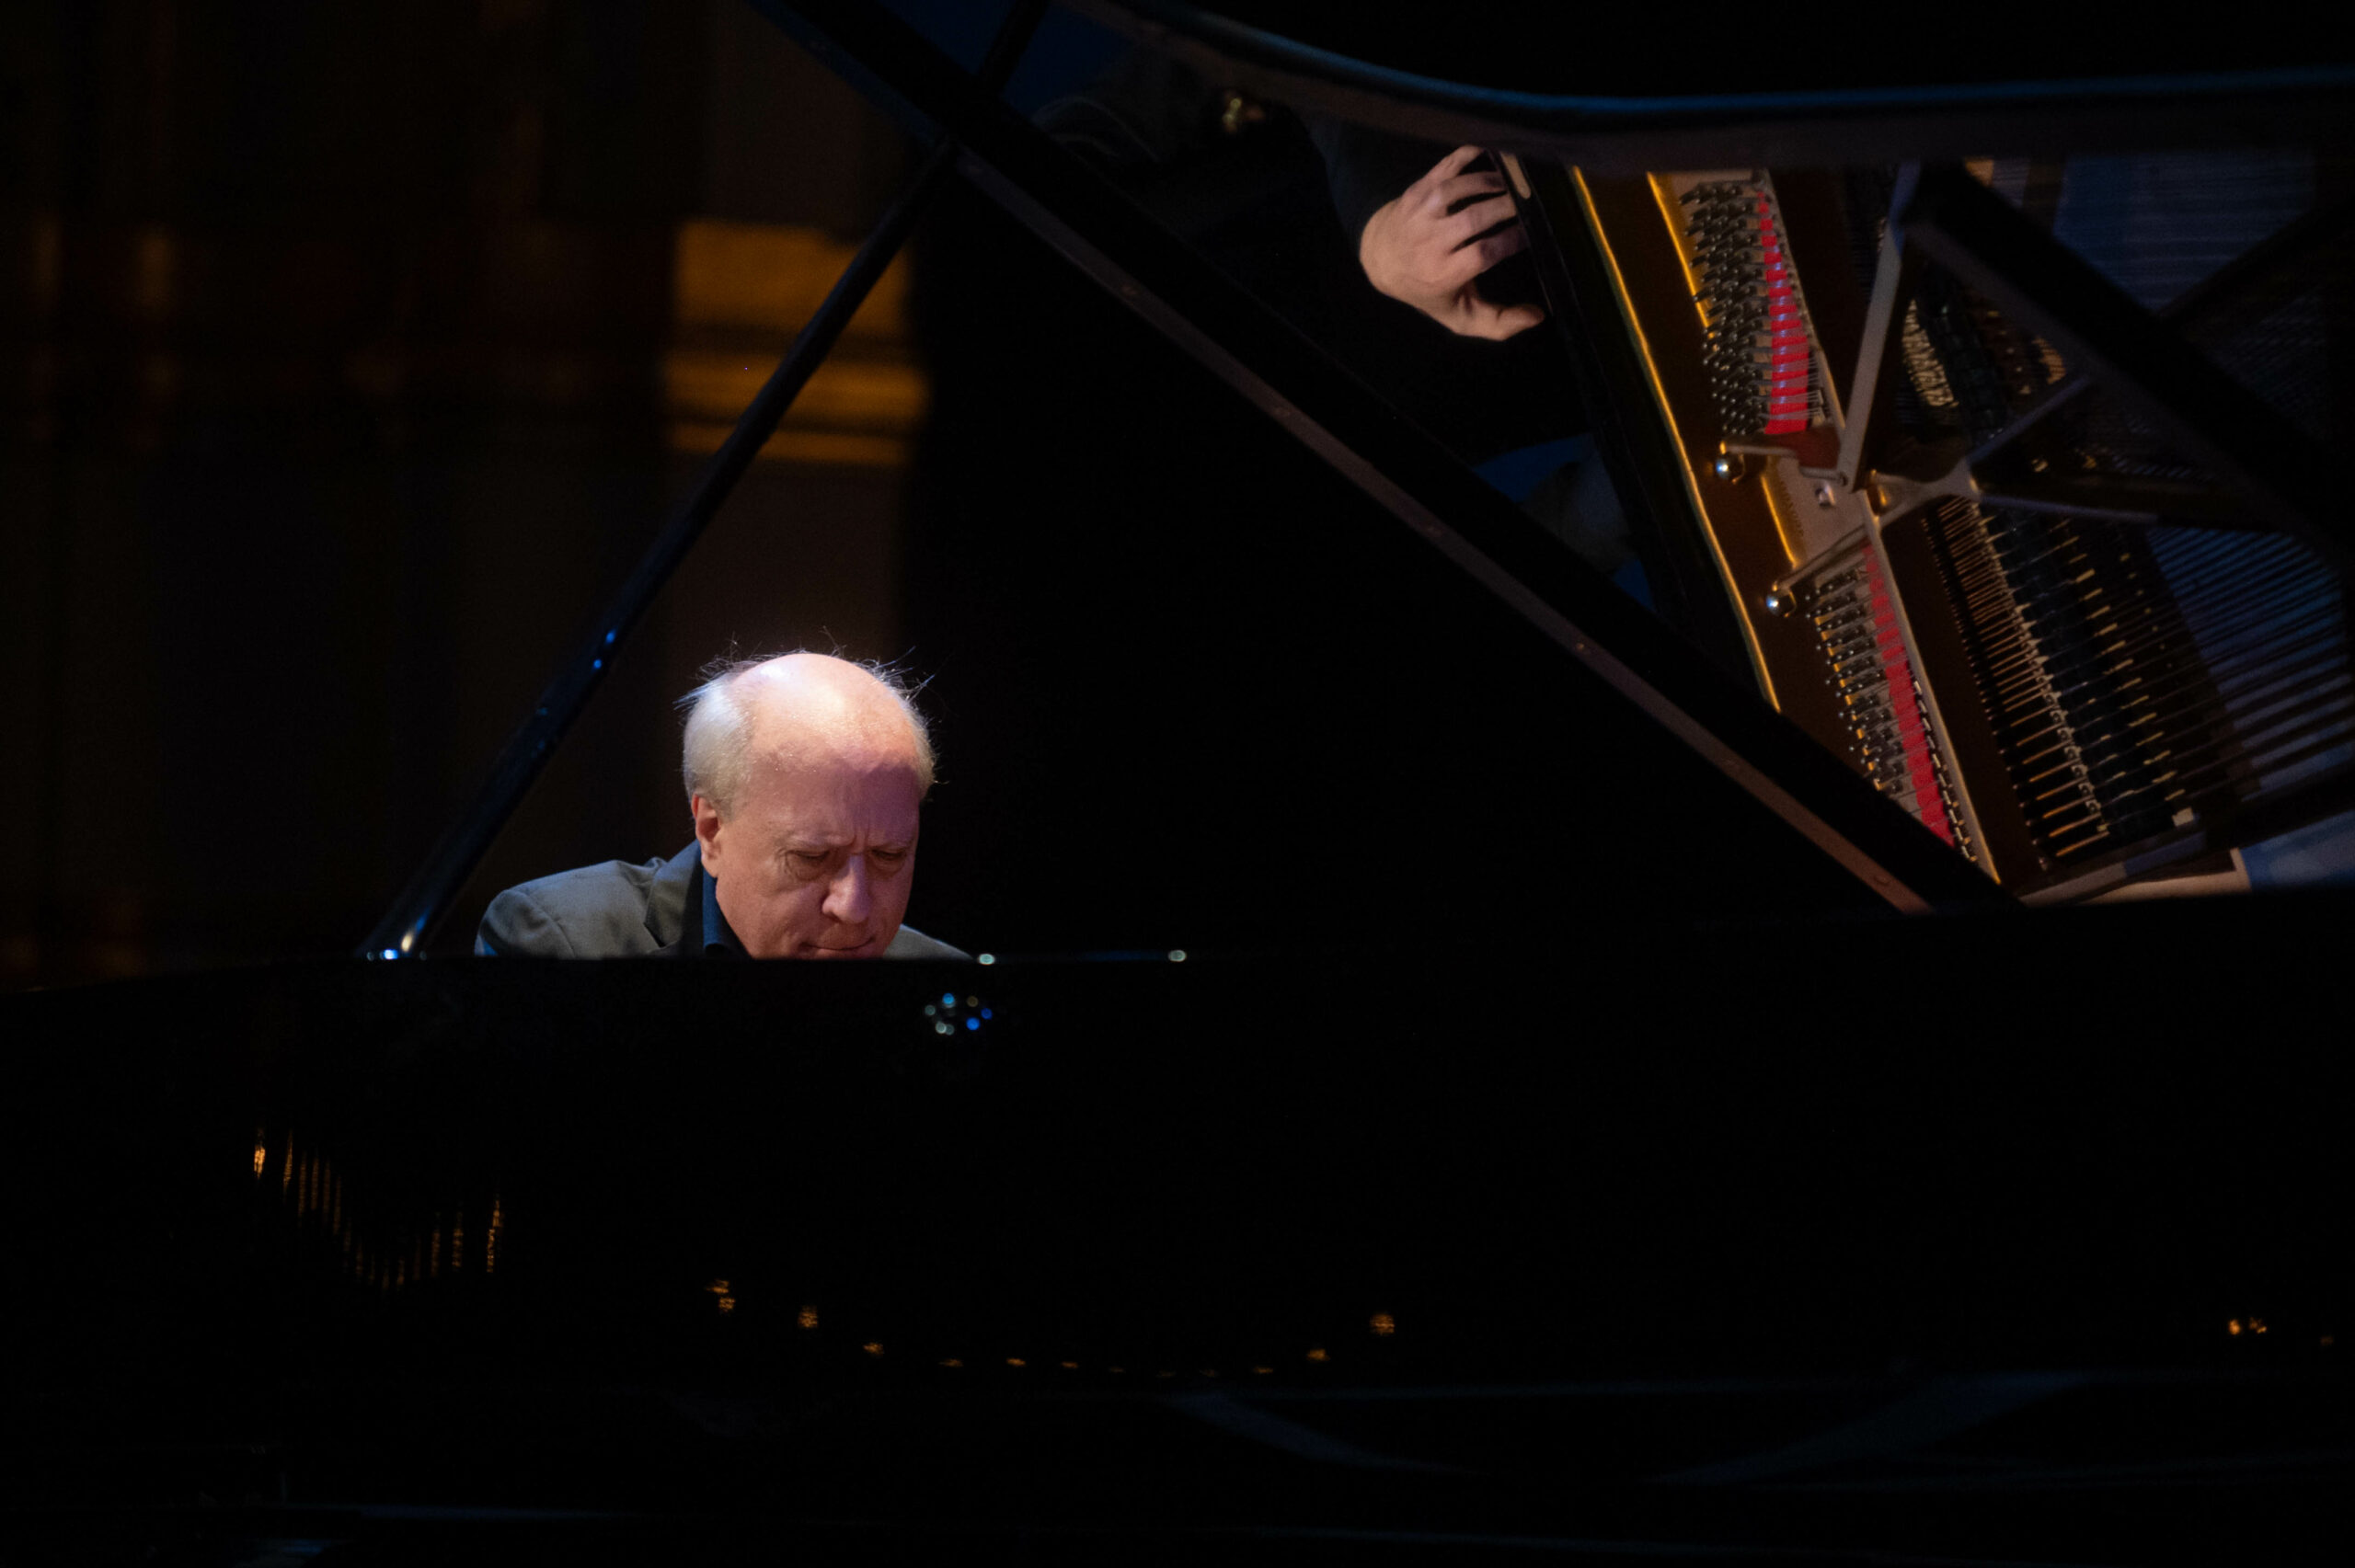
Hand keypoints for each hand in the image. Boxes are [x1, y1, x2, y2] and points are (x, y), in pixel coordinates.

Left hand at [1358, 145, 1543, 340]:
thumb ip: (1497, 323)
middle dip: (1506, 207)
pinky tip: (1489, 153)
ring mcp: (1420, 213)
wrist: (1381, 260)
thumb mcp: (1459, 315)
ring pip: (1457, 190)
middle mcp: (1429, 242)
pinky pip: (1444, 167)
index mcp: (1442, 273)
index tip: (1530, 234)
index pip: (1482, 253)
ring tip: (1512, 185)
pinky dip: (1466, 156)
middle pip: (1473, 218)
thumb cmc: (1430, 289)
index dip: (1510, 240)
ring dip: (1489, 182)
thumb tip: (1537, 317)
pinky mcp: (1417, 190)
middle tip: (1529, 203)